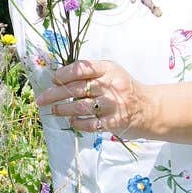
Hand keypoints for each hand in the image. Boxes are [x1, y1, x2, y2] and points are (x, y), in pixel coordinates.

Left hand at [35, 57, 159, 136]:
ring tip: (54, 111)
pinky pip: (89, 124)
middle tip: (41, 99)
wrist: (150, 108)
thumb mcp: (112, 73)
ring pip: (80, 107)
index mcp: (109, 69)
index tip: (53, 79)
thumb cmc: (124, 89)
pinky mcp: (114, 122)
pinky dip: (77, 123)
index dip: (64, 74)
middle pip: (76, 89)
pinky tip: (71, 121)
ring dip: (63, 110)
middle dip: (55, 94)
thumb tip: (59, 79)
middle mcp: (111, 85)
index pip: (82, 68)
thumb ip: (91, 73)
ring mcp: (113, 105)